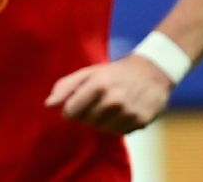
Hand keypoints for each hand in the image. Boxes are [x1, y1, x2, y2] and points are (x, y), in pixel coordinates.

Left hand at [45, 54, 174, 133]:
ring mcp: (128, 112)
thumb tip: (48, 104)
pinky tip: (124, 110)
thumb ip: (66, 86)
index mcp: (98, 84)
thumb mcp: (90, 72)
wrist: (154, 70)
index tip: (79, 101)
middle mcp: (113, 100)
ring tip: (112, 105)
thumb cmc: (116, 72)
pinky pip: (119, 132)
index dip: (71, 108)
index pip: (70, 112)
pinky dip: (118, 124)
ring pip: (102, 129)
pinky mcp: (140, 121)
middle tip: (99, 100)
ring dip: (103, 120)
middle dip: (88, 113)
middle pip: (86, 121)